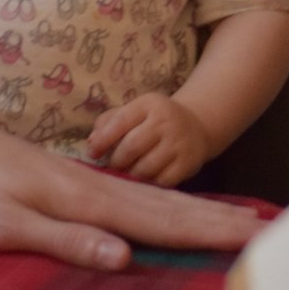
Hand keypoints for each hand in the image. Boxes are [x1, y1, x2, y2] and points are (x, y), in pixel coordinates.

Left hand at [0, 100, 254, 265]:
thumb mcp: (2, 222)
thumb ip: (63, 239)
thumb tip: (124, 256)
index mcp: (81, 197)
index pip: (159, 220)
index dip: (208, 231)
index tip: (255, 238)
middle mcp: (91, 184)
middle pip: (168, 204)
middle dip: (220, 220)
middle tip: (271, 231)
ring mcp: (81, 178)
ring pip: (153, 197)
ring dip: (200, 211)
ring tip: (241, 221)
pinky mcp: (67, 179)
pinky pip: (132, 196)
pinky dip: (165, 205)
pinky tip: (171, 213)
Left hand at [87, 93, 210, 185]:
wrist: (196, 126)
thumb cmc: (155, 120)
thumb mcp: (135, 111)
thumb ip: (109, 122)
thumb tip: (92, 142)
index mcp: (149, 104)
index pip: (120, 121)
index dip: (102, 139)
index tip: (92, 153)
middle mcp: (166, 122)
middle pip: (132, 146)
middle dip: (117, 161)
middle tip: (112, 167)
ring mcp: (178, 144)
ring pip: (146, 167)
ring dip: (130, 175)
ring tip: (126, 174)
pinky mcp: (188, 164)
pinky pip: (161, 181)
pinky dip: (147, 185)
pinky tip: (142, 182)